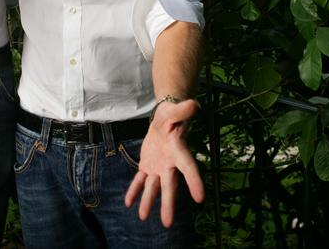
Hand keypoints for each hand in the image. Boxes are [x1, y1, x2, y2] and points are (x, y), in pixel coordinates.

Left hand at [124, 99, 204, 226]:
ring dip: (148, 201)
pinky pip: (140, 180)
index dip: (194, 182)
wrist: (165, 118)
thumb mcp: (174, 111)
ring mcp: (159, 166)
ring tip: (143, 216)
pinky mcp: (148, 165)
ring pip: (153, 187)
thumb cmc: (172, 114)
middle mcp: (170, 163)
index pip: (188, 168)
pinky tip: (129, 203)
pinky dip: (134, 190)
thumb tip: (194, 104)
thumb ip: (183, 110)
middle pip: (170, 185)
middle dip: (168, 204)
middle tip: (167, 223)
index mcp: (178, 151)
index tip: (200, 198)